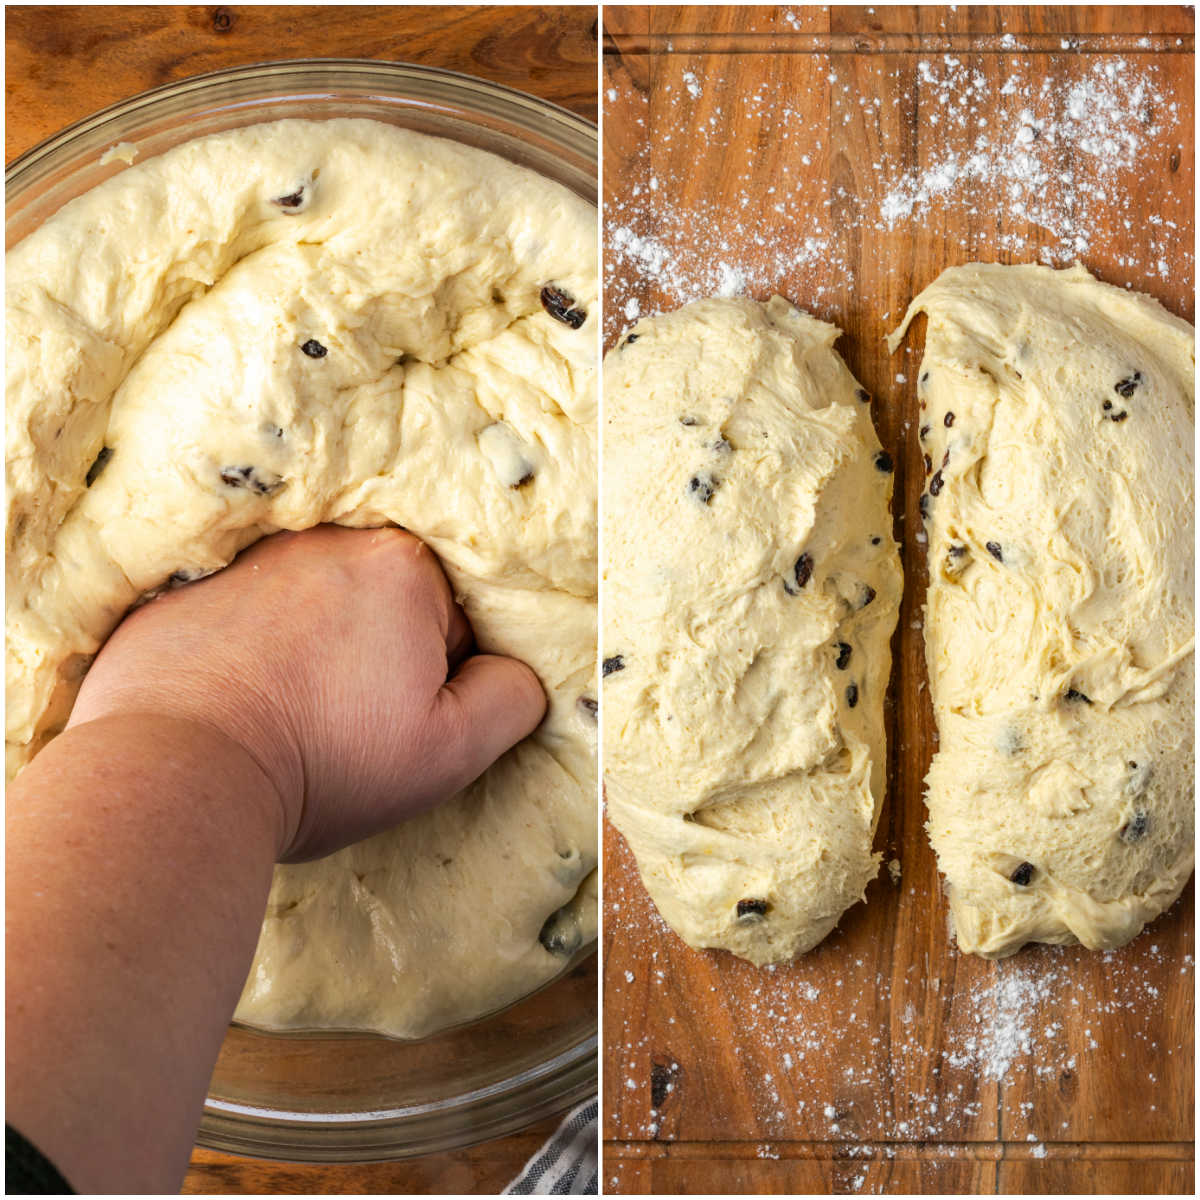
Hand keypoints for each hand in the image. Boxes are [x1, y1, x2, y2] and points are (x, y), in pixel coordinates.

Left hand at [67, 525, 545, 860]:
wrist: (173, 772)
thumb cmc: (322, 761)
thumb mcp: (449, 752)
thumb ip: (512, 699)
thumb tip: (516, 674)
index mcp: (402, 565)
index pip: (455, 626)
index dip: (436, 688)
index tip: (392, 726)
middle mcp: (328, 539)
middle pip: (386, 606)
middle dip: (378, 659)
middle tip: (339, 722)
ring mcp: (251, 555)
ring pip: (318, 607)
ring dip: (317, 649)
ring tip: (286, 711)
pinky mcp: (187, 581)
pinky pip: (249, 610)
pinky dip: (254, 645)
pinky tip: (238, 696)